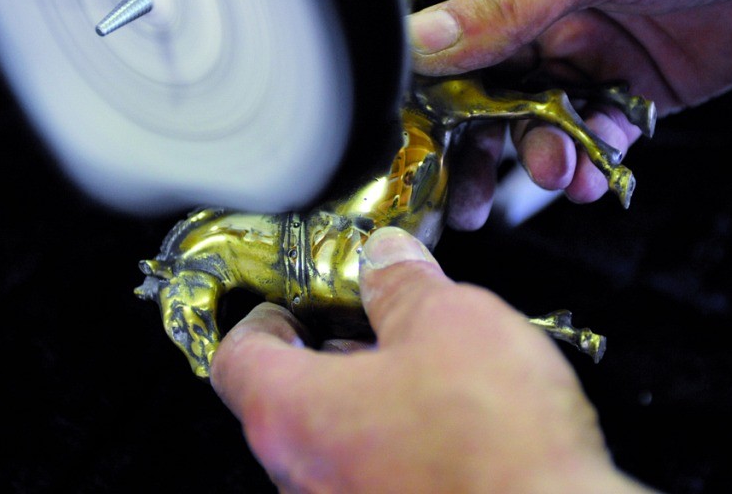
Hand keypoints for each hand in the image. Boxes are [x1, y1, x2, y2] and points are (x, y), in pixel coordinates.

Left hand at [210, 226, 654, 493]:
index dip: (263, 319)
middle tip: (372, 322)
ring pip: (335, 442)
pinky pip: (375, 476)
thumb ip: (401, 283)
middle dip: (330, 352)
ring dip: (369, 399)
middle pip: (287, 401)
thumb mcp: (447, 319)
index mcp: (294, 414)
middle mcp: (305, 476)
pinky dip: (398, 442)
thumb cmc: (493, 441)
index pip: (237, 358)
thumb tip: (387, 260)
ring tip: (424, 367)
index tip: (293, 304)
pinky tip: (451, 419)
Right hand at [416, 0, 731, 226]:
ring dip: (535, 152)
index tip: (413, 118)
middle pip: (478, 80)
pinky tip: (592, 169)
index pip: (440, 10)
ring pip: (531, 116)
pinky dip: (586, 158)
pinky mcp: (624, 85)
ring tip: (553, 171)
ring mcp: (583, 45)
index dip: (421, 66)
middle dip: (471, 138)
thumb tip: (423, 41)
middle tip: (461, 190)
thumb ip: (506, 0)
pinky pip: (588, 132)